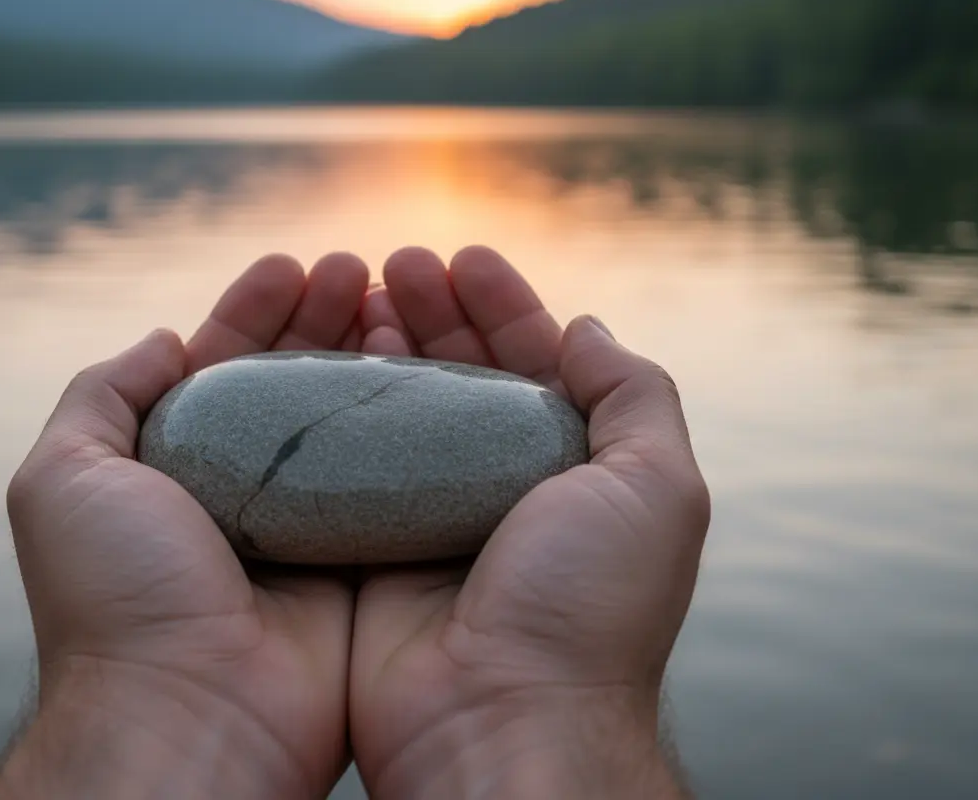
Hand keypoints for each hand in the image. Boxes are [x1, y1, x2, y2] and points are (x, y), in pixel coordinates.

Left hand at [0, 254, 370, 798]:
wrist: (192, 709)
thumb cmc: (118, 596)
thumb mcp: (64, 478)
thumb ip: (100, 397)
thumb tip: (161, 340)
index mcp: (175, 468)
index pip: (220, 367)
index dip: (252, 312)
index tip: (292, 265)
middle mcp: (243, 491)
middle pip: (291, 383)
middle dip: (321, 319)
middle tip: (361, 269)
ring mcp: (307, 524)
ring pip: (347, 420)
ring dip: (371, 355)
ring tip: (397, 296)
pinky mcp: (364, 559)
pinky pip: (395, 478)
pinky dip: (412, 423)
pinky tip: (428, 371)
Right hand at [350, 247, 710, 798]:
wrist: (500, 720)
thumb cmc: (587, 608)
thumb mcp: (656, 489)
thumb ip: (635, 396)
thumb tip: (587, 328)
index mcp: (570, 473)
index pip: (536, 364)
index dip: (505, 305)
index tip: (464, 257)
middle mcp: (500, 490)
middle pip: (461, 377)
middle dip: (435, 312)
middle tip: (398, 263)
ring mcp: (431, 516)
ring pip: (401, 408)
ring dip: (382, 344)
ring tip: (359, 288)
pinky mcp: (368, 545)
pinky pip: (346, 461)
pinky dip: (336, 406)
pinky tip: (322, 359)